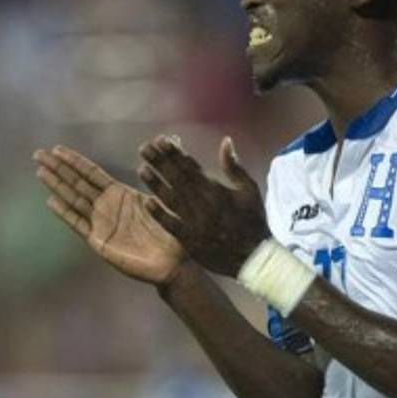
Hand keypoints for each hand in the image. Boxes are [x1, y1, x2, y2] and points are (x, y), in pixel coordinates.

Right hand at [33, 145, 187, 285]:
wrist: (173, 263)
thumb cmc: (174, 232)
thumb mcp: (168, 199)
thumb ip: (162, 174)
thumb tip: (171, 139)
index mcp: (122, 195)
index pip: (92, 174)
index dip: (75, 161)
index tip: (57, 148)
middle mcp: (108, 207)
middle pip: (77, 183)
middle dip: (58, 168)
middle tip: (38, 154)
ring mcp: (102, 224)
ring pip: (74, 200)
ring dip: (57, 186)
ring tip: (40, 171)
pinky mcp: (100, 241)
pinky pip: (79, 224)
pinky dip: (65, 213)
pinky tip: (51, 200)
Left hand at [137, 135, 269, 277]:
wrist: (254, 257)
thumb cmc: (253, 220)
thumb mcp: (249, 189)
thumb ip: (234, 166)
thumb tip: (225, 141)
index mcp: (217, 189)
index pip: (191, 167)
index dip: (175, 153)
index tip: (162, 140)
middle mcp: (203, 203)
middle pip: (177, 178)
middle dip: (160, 162)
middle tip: (144, 148)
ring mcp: (195, 222)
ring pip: (171, 198)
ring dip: (156, 183)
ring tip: (142, 169)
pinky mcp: (190, 240)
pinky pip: (172, 225)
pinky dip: (159, 214)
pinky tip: (147, 202)